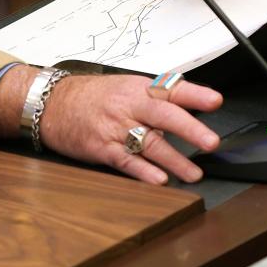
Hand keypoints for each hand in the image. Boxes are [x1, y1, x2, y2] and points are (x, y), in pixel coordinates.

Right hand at [0, 66, 221, 183]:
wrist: (50, 102)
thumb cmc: (89, 96)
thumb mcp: (122, 87)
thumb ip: (153, 98)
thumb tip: (189, 108)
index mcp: (136, 87)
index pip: (170, 88)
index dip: (194, 94)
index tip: (216, 101)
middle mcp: (127, 105)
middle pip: (163, 114)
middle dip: (190, 128)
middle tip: (211, 142)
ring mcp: (114, 126)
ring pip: (148, 142)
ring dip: (174, 159)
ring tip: (194, 173)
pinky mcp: (100, 146)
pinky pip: (125, 160)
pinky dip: (143, 171)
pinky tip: (159, 180)